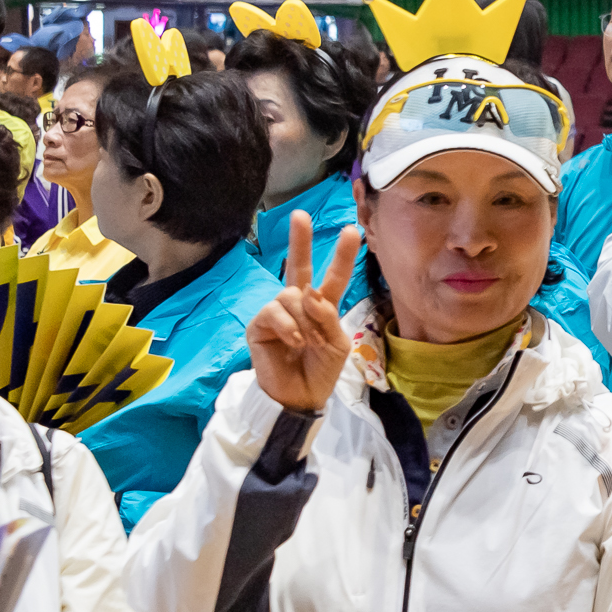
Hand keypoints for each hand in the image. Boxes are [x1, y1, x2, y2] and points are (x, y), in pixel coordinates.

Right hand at [248, 211, 360, 413]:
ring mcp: (277, 312)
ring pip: (292, 295)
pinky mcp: (259, 324)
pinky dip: (290, 327)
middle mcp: (298, 304)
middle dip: (300, 240)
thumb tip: (309, 294)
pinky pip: (275, 312)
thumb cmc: (321, 370)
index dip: (342, 255)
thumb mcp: (337, 344)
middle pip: (298, 266)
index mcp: (322, 306)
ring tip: (308, 343)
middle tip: (300, 214)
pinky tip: (295, 343)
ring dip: (305, 319)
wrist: (299, 396)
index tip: (352, 231)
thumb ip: (328, 317)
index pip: (333, 276)